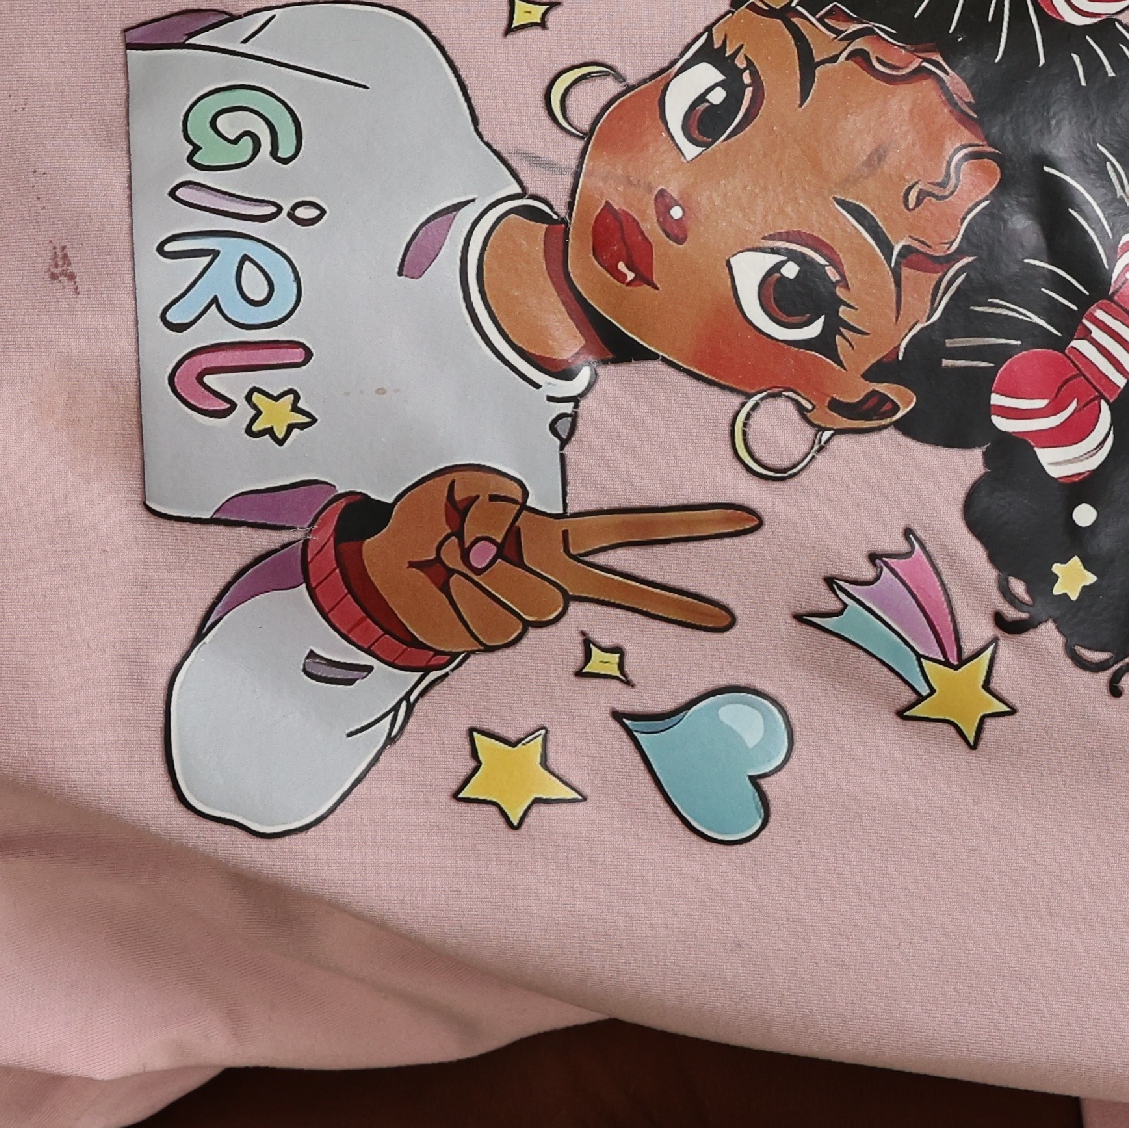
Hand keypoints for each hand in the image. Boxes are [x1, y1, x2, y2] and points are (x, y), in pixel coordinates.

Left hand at [355, 468, 757, 655]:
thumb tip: (499, 551)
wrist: (383, 571)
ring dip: (487, 571)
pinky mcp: (492, 638)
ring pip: (534, 601)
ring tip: (454, 555)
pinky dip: (459, 591)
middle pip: (622, 592)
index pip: (633, 531)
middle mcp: (553, 577)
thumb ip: (492, 508)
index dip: (689, 526)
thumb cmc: (431, 523)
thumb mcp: (462, 490)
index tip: (745, 521)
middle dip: (674, 603)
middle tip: (728, 619)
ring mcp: (525, 610)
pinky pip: (489, 618)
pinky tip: (443, 582)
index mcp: (559, 538)